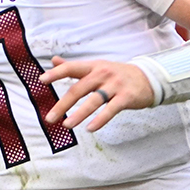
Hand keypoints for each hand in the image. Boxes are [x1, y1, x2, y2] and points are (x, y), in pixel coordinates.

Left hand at [40, 56, 156, 131]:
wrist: (148, 78)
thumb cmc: (117, 75)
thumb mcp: (97, 67)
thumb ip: (75, 66)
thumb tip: (54, 60)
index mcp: (93, 67)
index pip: (71, 68)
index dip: (56, 73)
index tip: (42, 80)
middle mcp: (103, 74)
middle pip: (79, 89)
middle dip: (63, 104)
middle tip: (50, 118)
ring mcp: (115, 85)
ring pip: (94, 101)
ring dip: (79, 114)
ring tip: (67, 125)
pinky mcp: (126, 97)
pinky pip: (111, 110)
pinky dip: (100, 120)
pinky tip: (90, 128)